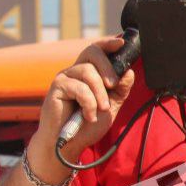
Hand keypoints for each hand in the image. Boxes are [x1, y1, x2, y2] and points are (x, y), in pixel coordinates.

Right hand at [29, 37, 135, 178]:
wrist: (68, 142)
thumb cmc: (86, 124)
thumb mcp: (110, 106)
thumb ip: (119, 90)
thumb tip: (129, 72)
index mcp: (87, 74)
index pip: (97, 51)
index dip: (108, 44)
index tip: (121, 42)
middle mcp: (75, 71)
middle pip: (92, 52)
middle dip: (107, 67)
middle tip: (113, 85)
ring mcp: (65, 78)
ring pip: (88, 71)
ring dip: (99, 93)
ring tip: (101, 109)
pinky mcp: (57, 87)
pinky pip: (79, 88)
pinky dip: (89, 103)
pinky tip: (88, 115)